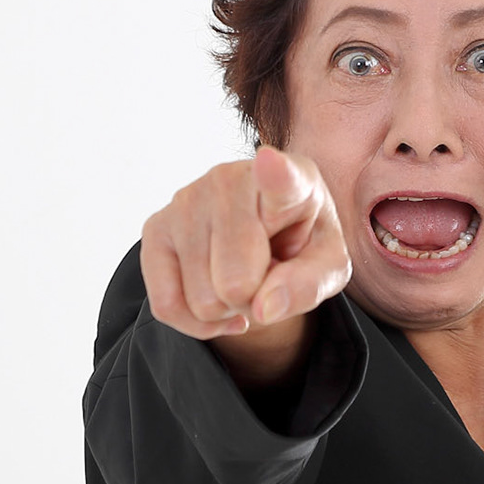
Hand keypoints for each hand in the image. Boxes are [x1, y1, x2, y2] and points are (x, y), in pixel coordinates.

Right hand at [139, 146, 351, 383]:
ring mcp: (186, 199)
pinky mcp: (155, 226)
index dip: (275, 174)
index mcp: (292, 179)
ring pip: (202, 300)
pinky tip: (217, 300)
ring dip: (227, 309)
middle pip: (235, 282)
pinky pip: (167, 305)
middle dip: (254, 301)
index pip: (281, 178)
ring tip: (242, 277)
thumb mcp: (328, 266)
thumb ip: (309, 284)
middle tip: (265, 276)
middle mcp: (230, 179)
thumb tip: (263, 308)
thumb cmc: (300, 242)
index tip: (270, 161)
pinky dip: (196, 321)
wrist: (263, 234)